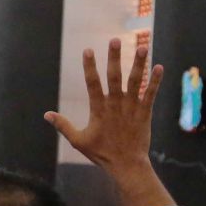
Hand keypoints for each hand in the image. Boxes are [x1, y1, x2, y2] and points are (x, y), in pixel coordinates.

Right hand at [45, 39, 162, 172]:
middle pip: (114, 77)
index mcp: (98, 110)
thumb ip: (63, 125)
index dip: (90, 66)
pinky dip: (155, 81)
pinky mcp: (144, 113)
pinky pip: (151, 94)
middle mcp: (115, 105)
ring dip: (139, 64)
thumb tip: (46, 114)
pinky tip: (159, 67)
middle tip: (115, 40)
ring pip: (135, 82)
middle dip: (114, 58)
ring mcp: (131, 108)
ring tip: (143, 47)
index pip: (92, 83)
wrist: (126, 165)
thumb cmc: (101, 153)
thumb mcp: (78, 141)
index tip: (88, 50)